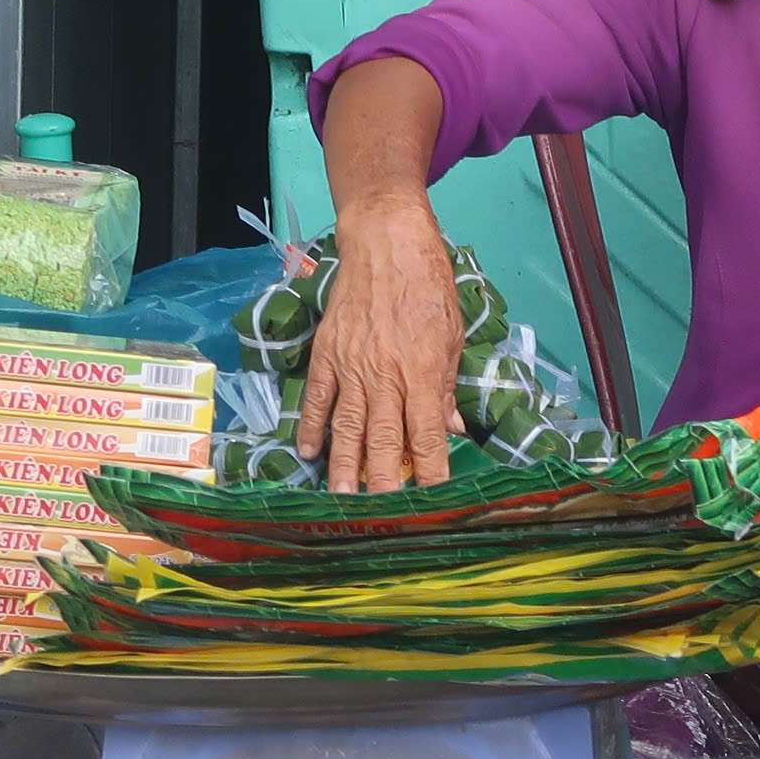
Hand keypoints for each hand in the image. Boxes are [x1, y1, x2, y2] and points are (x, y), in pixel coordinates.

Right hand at [296, 192, 465, 492]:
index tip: (431, 500)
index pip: (425, 435)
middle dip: (382, 482)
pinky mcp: (326, 353)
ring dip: (342, 467)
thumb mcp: (451, 334)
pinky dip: (310, 426)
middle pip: (382, 440)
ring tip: (340, 499)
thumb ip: (446, 385)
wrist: (386, 242)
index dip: (428, 471)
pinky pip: (315, 398)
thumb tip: (451, 428)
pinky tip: (308, 452)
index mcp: (421, 372)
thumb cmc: (428, 283)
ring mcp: (350, 366)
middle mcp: (384, 375)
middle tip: (379, 517)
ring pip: (344, 427)